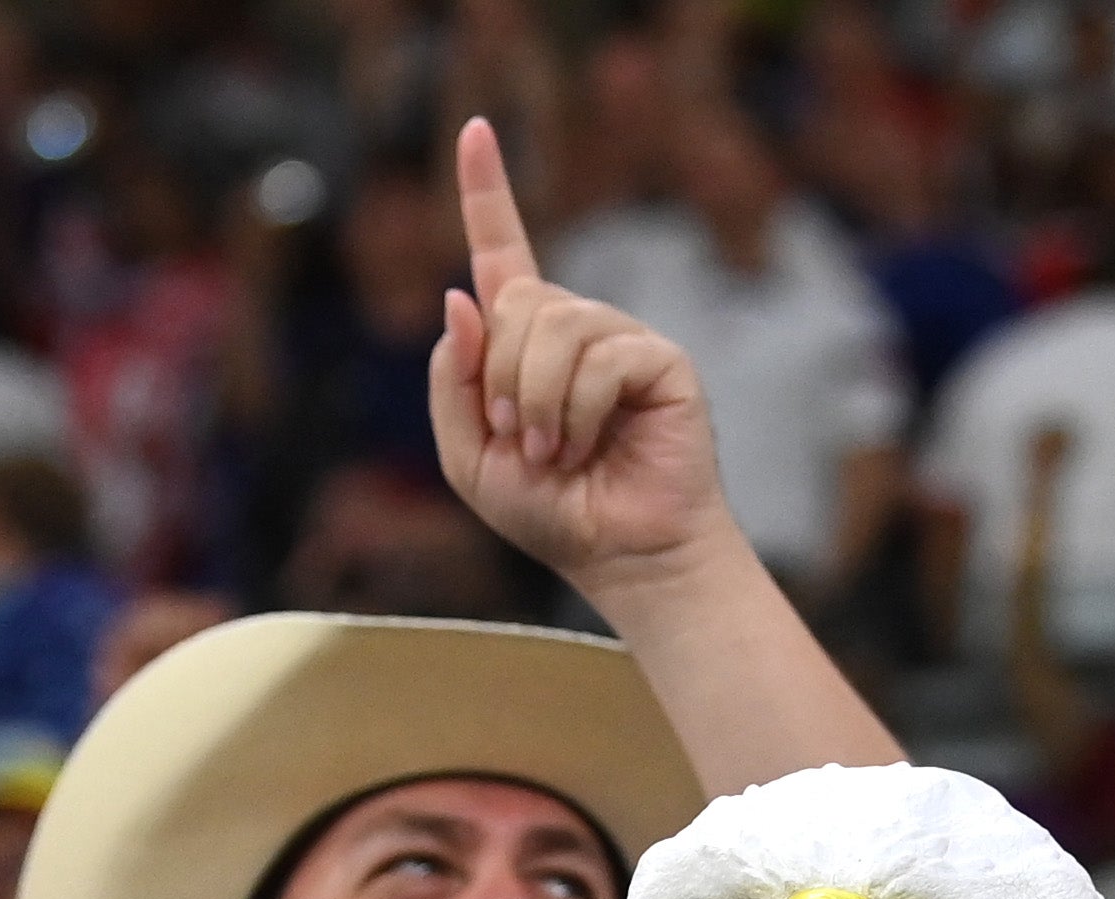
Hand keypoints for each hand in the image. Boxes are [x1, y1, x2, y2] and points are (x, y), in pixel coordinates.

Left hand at [430, 117, 741, 597]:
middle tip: (523, 438)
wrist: (621, 555)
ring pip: (554, 324)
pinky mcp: (662, 360)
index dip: (484, 190)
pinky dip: (578, 410)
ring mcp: (622, 338)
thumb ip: (452, 380)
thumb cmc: (553, 511)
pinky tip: (589, 445)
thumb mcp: (469, 455)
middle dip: (501, 373)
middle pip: (515, 298)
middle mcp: (575, 327)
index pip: (501, 252)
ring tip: (556, 451)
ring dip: (537, 398)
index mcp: (525, 342)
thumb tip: (463, 296)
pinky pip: (600, 358)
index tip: (474, 128)